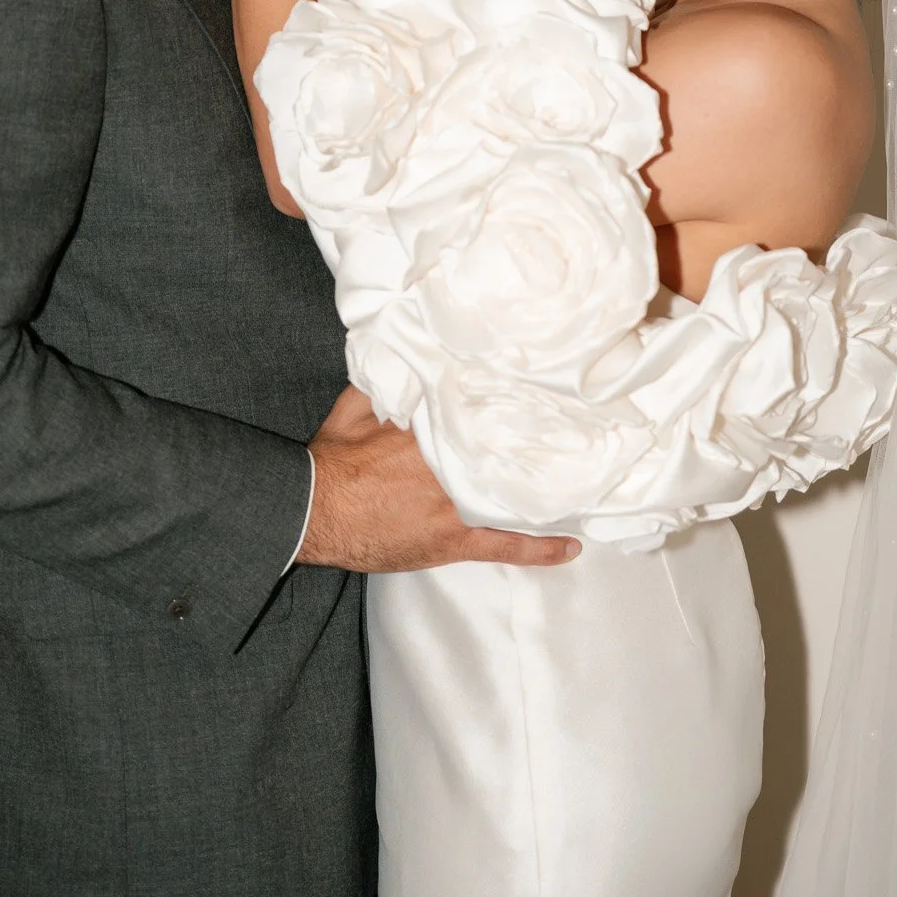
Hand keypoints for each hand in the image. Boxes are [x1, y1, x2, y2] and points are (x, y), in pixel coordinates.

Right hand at [299, 387, 580, 571]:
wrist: (312, 513)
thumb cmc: (330, 461)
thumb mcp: (354, 406)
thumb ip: (385, 380)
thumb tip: (405, 348)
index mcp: (430, 427)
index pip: (482, 410)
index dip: (513, 402)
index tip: (544, 390)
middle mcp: (449, 464)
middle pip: (504, 448)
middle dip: (537, 439)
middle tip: (579, 427)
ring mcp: (455, 506)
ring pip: (512, 492)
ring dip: (545, 487)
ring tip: (584, 479)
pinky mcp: (454, 540)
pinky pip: (505, 546)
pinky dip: (539, 548)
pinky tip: (570, 545)